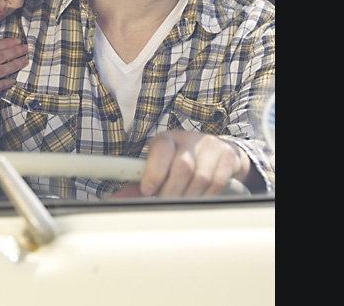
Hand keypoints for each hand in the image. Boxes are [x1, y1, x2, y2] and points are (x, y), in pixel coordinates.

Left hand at [112, 131, 250, 197]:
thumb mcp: (158, 167)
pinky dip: (206, 197)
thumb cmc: (179, 161)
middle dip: (172, 191)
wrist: (217, 151)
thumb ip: (138, 184)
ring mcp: (209, 146)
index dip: (154, 171)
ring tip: (182, 202)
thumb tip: (117, 200)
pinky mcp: (227, 157)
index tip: (147, 190)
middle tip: (166, 204)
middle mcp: (188, 139)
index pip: (161, 150)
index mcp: (166, 139)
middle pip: (182, 167)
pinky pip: (217, 183)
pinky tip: (199, 199)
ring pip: (200, 177)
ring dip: (189, 196)